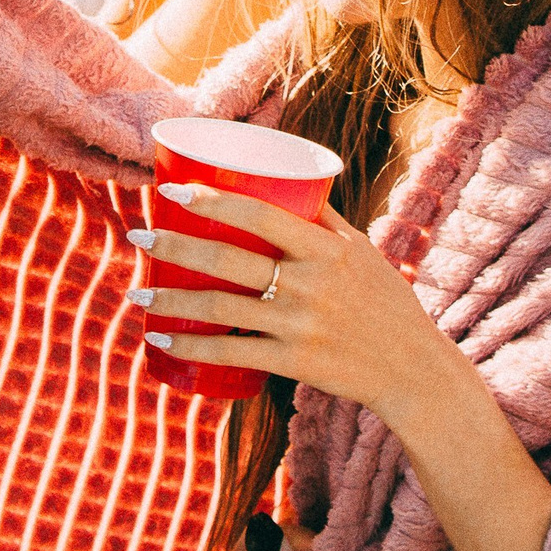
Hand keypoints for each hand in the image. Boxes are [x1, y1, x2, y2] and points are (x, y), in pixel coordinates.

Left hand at [130, 183, 450, 422]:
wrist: (413, 369)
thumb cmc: (384, 301)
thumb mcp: (360, 251)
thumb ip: (322, 221)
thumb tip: (284, 180)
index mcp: (327, 248)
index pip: (261, 213)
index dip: (214, 200)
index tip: (173, 192)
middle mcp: (312, 283)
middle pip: (228, 258)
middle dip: (173, 246)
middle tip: (137, 235)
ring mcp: (301, 324)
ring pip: (221, 308)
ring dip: (170, 300)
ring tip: (137, 293)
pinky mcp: (295, 362)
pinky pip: (232, 352)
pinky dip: (192, 347)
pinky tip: (162, 339)